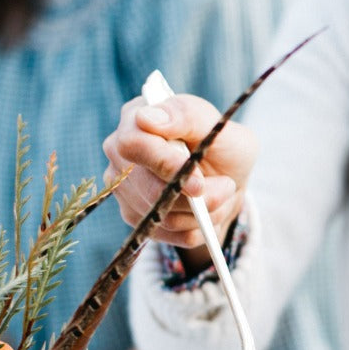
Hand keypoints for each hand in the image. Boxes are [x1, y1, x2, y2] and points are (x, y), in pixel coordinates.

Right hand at [102, 93, 255, 260]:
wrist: (228, 178)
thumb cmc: (221, 144)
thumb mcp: (217, 126)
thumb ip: (187, 116)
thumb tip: (146, 118)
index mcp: (135, 119)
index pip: (133, 144)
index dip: (166, 164)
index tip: (199, 181)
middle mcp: (119, 154)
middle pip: (147, 187)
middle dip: (195, 195)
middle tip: (226, 186)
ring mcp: (123, 188)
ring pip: (161, 215)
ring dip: (203, 211)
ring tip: (222, 192)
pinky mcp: (134, 217)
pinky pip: (168, 233)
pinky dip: (198, 227)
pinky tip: (209, 210)